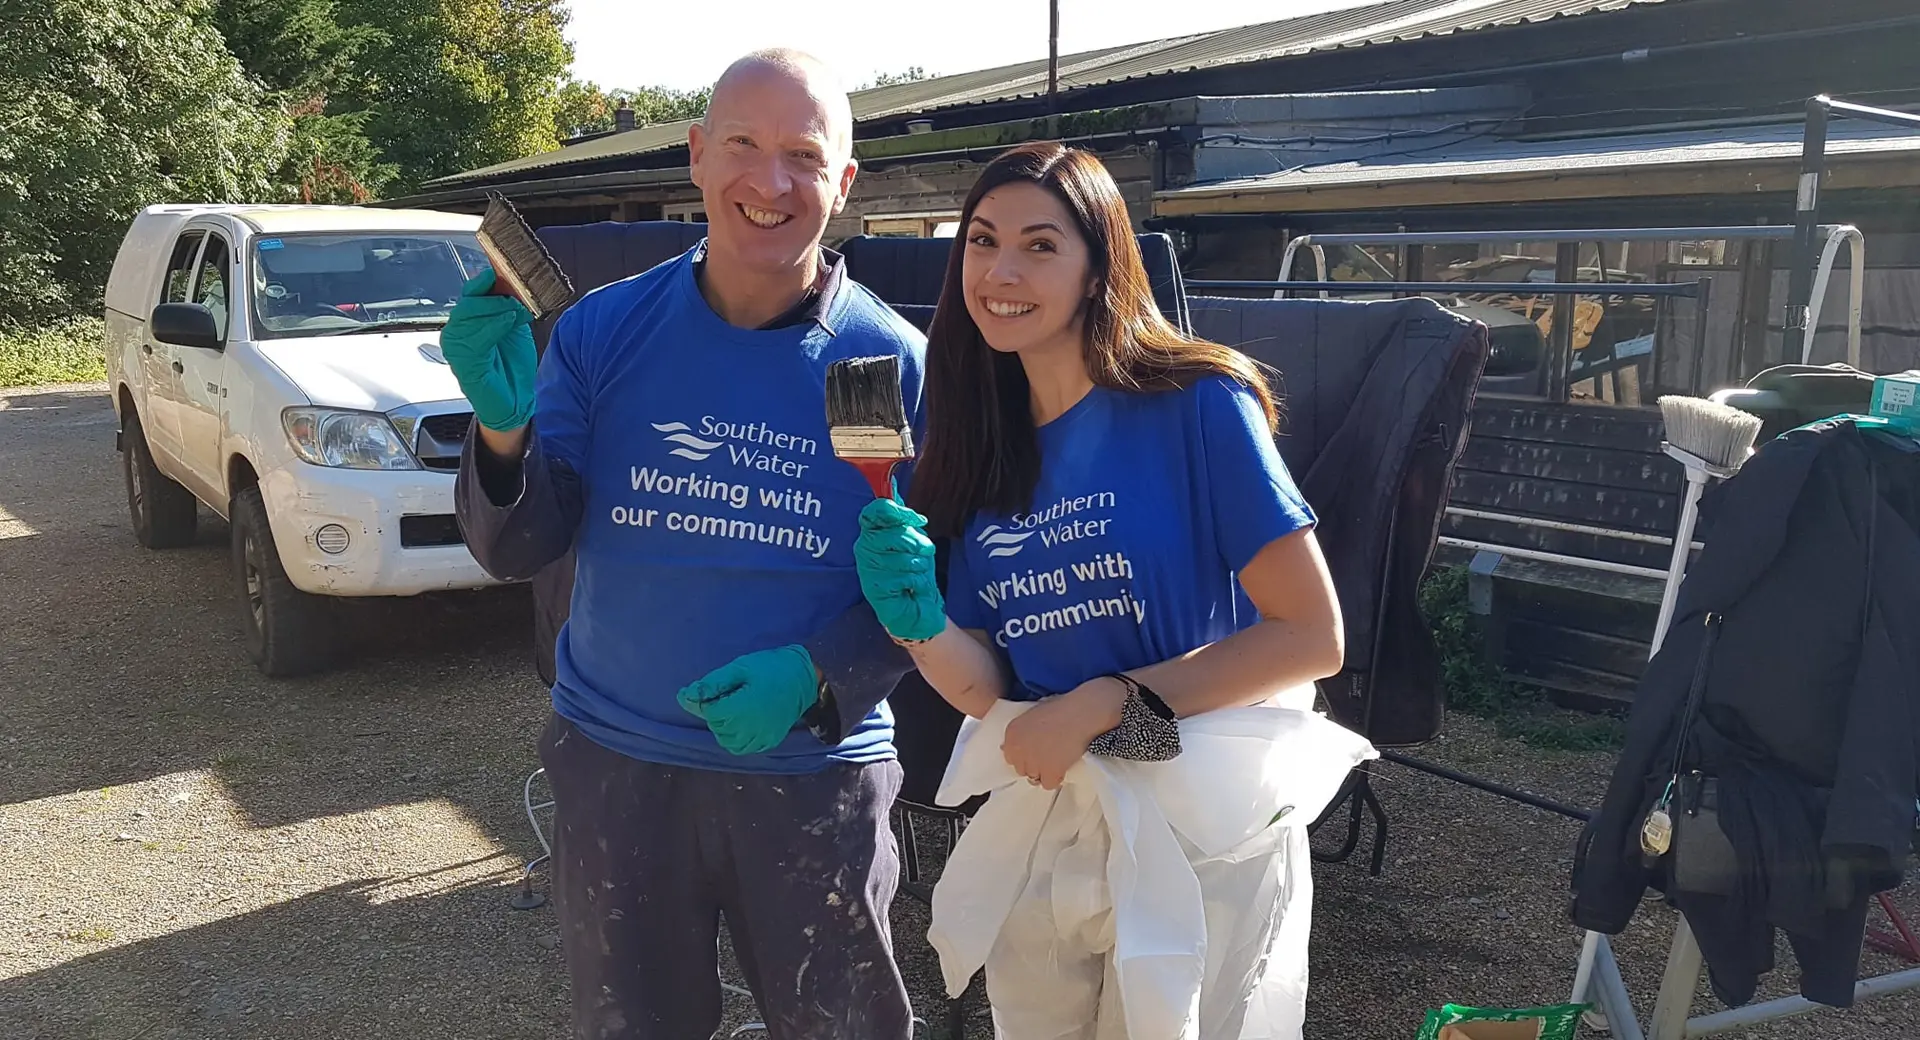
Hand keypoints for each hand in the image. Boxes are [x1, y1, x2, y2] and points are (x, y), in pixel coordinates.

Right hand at [440, 269, 536, 431]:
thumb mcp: (514, 326)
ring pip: (468, 315)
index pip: (472, 291)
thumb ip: (509, 305)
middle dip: (493, 294)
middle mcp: (458, 331)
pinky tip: (508, 321)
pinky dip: (493, 325)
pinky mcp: (461, 361)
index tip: (504, 268)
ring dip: (494, 308)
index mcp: (470, 320)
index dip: (486, 279)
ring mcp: (457, 346)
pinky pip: (474, 337)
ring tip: (514, 309)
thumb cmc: (513, 366)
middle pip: (468, 300)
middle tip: (514, 293)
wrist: (515, 401)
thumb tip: (511, 280)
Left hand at [676, 645, 820, 755]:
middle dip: (717, 713)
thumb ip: (711, 684)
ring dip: (725, 728)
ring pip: (728, 741)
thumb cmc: (769, 668)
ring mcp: (762, 737)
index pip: (710, 712)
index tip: (723, 688)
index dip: (710, 700)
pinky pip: (744, 747)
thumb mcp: (739, 668)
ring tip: (735, 710)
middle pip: (717, 727)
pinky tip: (743, 723)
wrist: (804, 677)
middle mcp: (751, 727)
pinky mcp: (770, 741)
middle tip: (733, 695)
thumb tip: (684, 696)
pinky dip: (738, 738)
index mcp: (741, 708)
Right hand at [853, 497, 944, 641]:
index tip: (917, 520)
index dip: (898, 512)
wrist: (918, 608)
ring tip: (916, 574)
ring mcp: (866, 567)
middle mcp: (864, 547)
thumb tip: (895, 486)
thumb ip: (904, 519)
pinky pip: (902, 576)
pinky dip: (915, 582)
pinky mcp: (873, 587)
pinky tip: (911, 588)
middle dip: (915, 543)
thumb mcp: (915, 541)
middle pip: (892, 533)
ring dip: (918, 566)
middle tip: (925, 552)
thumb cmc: (915, 572)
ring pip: (901, 556)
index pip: (875, 511)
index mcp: (873, 533)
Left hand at [1001, 678, 1126, 789]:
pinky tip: (1064, 766)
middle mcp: (1018, 749)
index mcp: (1012, 732)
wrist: (1081, 713)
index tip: (1035, 752)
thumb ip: (1023, 732)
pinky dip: (1056, 778)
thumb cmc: (1062, 708)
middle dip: (1033, 764)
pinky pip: (1048, 784)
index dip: (1024, 755)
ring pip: (1034, 778)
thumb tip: (1017, 746)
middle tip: (1049, 756)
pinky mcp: (1049, 772)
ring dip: (1044, 772)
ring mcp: (1033, 762)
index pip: (1010, 756)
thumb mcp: (1035, 714)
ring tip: (1058, 760)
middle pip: (1021, 769)